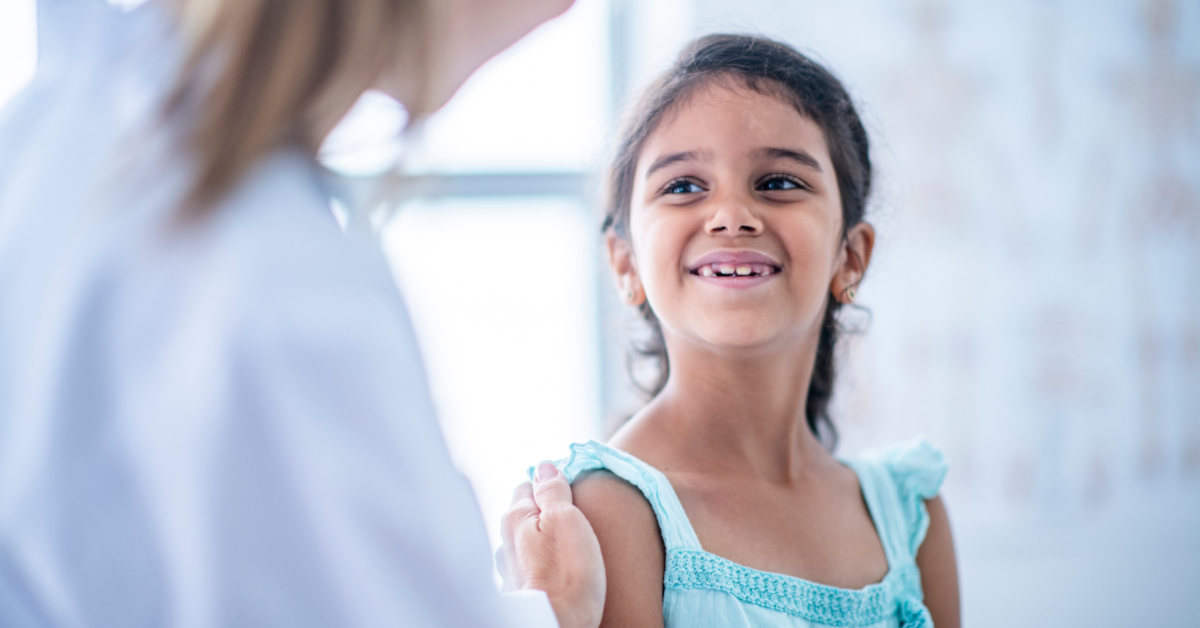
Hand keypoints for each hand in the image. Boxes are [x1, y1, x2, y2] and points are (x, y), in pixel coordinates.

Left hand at [497, 462, 604, 627]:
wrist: (556, 627)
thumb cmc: (566, 576)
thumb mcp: (567, 520)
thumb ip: (554, 491)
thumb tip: (545, 466)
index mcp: (516, 518)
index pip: (528, 485)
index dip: (550, 485)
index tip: (570, 492)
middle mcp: (505, 541)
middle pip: (525, 513)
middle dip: (545, 511)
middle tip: (572, 515)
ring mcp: (510, 569)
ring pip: (526, 540)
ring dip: (543, 538)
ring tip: (566, 545)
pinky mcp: (520, 591)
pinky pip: (530, 565)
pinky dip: (542, 561)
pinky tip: (556, 569)